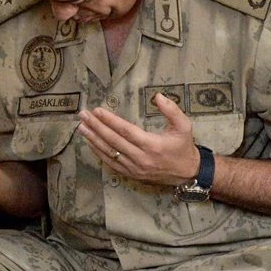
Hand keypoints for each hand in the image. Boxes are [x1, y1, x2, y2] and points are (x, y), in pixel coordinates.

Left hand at [76, 93, 199, 185]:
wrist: (189, 173)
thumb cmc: (184, 147)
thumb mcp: (184, 126)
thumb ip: (172, 110)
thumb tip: (158, 96)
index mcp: (152, 145)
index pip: (125, 130)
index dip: (109, 120)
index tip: (96, 110)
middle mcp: (141, 158)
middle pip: (113, 140)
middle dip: (96, 127)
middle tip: (82, 115)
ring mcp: (134, 168)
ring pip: (109, 153)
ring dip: (93, 139)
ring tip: (81, 127)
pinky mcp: (131, 174)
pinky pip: (111, 163)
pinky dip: (99, 153)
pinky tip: (90, 143)